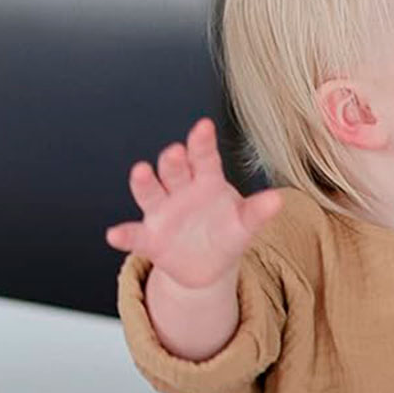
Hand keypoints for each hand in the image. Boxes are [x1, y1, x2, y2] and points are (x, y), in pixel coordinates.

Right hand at [105, 118, 281, 290]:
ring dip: (144, 182)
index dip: (202, 143)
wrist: (206, 266)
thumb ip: (256, 212)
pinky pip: (135, 235)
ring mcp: (161, 213)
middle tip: (175, 152)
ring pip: (151, 193)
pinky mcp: (149, 238)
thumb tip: (278, 199)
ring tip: (141, 172)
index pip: (204, 158)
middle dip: (173, 161)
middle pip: (174, 171)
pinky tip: (115, 235)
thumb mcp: (244, 225)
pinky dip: (124, 235)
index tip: (203, 127)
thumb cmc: (225, 234)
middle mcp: (179, 191)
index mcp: (206, 182)